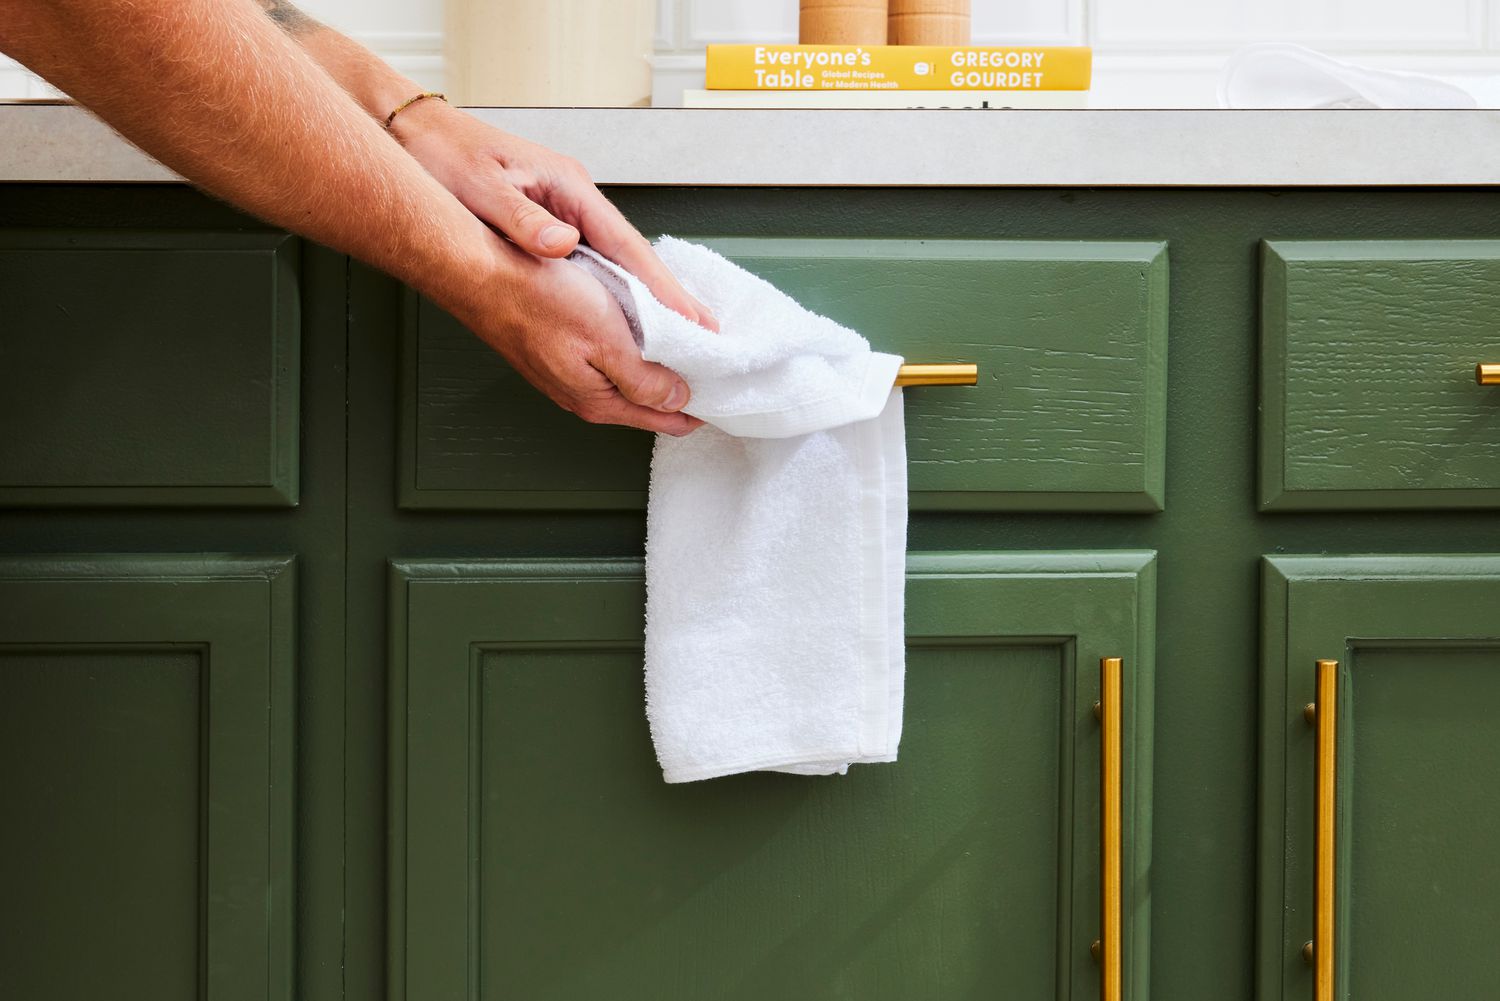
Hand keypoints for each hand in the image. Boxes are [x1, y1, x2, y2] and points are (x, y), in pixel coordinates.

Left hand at [392, 99, 717, 332]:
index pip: (627, 245)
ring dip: (644, 301)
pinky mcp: (551, 226)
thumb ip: (522, 219)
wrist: (415, 135)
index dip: (661, 286)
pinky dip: (614, 293)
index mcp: (569, 188)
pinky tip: (624, 317)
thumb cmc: (445, 155)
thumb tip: (562, 246)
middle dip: (667, 299)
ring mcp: (565, 215)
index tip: (689, 318)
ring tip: (675, 336)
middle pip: (633, 259)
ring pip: (617, 265)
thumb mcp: (482, 187)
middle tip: (702, 336)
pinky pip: (594, 266)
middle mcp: (574, 202)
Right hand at [454, 243, 703, 436]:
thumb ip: (646, 377)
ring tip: (687, 352)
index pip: (662, 419)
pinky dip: (634, 349)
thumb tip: (678, 398)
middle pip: (646, 402)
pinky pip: (609, 358)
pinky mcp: (559, 350)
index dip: (697, 410)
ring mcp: (568, 373)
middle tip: (713, 371)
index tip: (723, 395)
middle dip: (682, 390)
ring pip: (628, 378)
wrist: (480, 272)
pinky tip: (643, 330)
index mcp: (598, 399)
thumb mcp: (607, 340)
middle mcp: (582, 393)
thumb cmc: (537, 298)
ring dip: (658, 368)